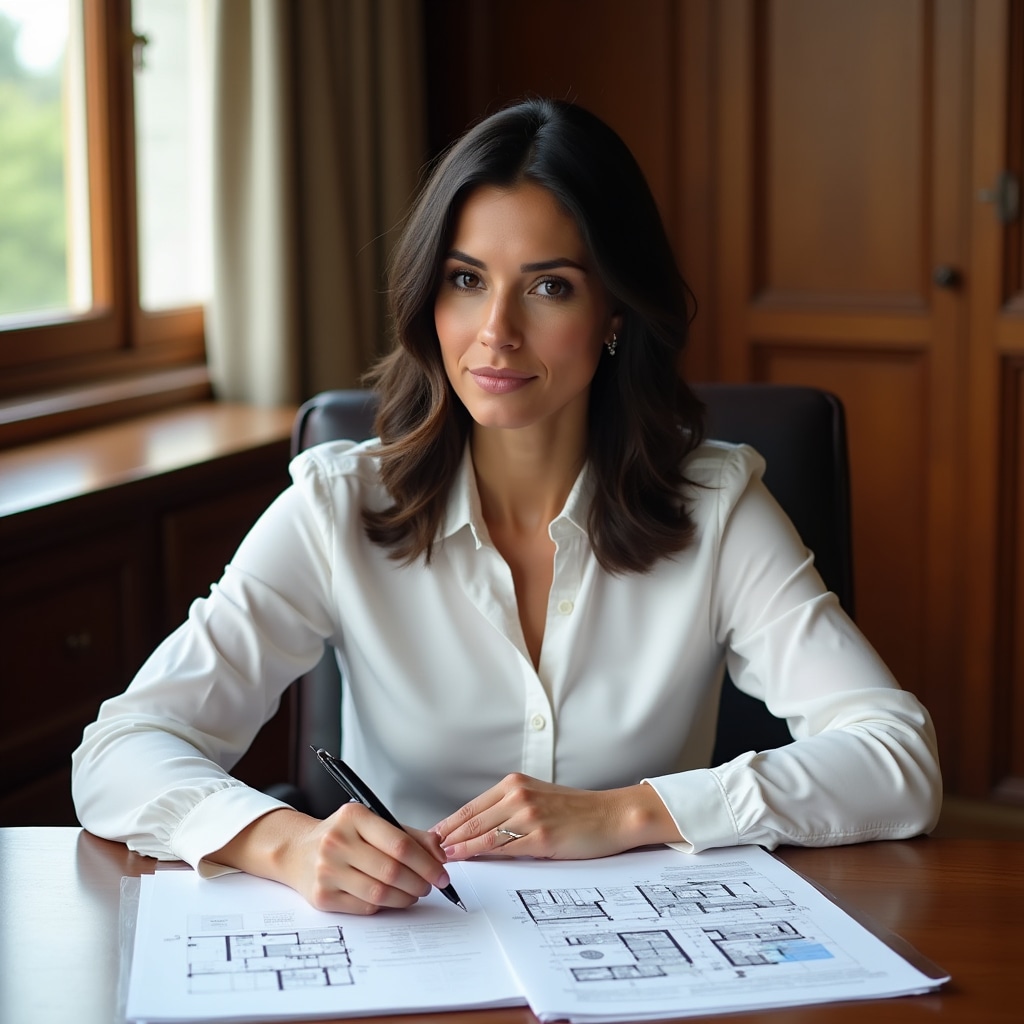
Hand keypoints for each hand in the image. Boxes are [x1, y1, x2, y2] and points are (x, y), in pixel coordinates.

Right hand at [213, 804, 450, 914]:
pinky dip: (386, 906)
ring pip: (380, 893)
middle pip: (392, 871)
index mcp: (354, 816)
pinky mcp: (322, 897)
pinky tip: (392, 898)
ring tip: (415, 893)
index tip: (442, 872)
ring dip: (406, 897)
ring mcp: (327, 870)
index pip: (400, 843)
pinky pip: (365, 907)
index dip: (427, 862)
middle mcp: (337, 841)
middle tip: (431, 885)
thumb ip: (409, 835)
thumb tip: (440, 853)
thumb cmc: (343, 836)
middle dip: (420, 882)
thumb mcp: (373, 823)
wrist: (297, 851)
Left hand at [431, 773, 680, 861]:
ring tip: (439, 857)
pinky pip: (502, 846)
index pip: (472, 805)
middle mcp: (518, 794)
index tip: (432, 835)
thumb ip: (510, 809)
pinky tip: (467, 859)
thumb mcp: (539, 800)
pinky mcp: (540, 835)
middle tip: (426, 850)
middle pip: (472, 818)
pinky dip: (480, 853)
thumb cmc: (577, 811)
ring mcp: (528, 814)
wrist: (611, 816)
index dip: (450, 822)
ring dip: (458, 846)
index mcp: (515, 784)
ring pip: (482, 833)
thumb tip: (480, 830)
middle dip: (447, 836)